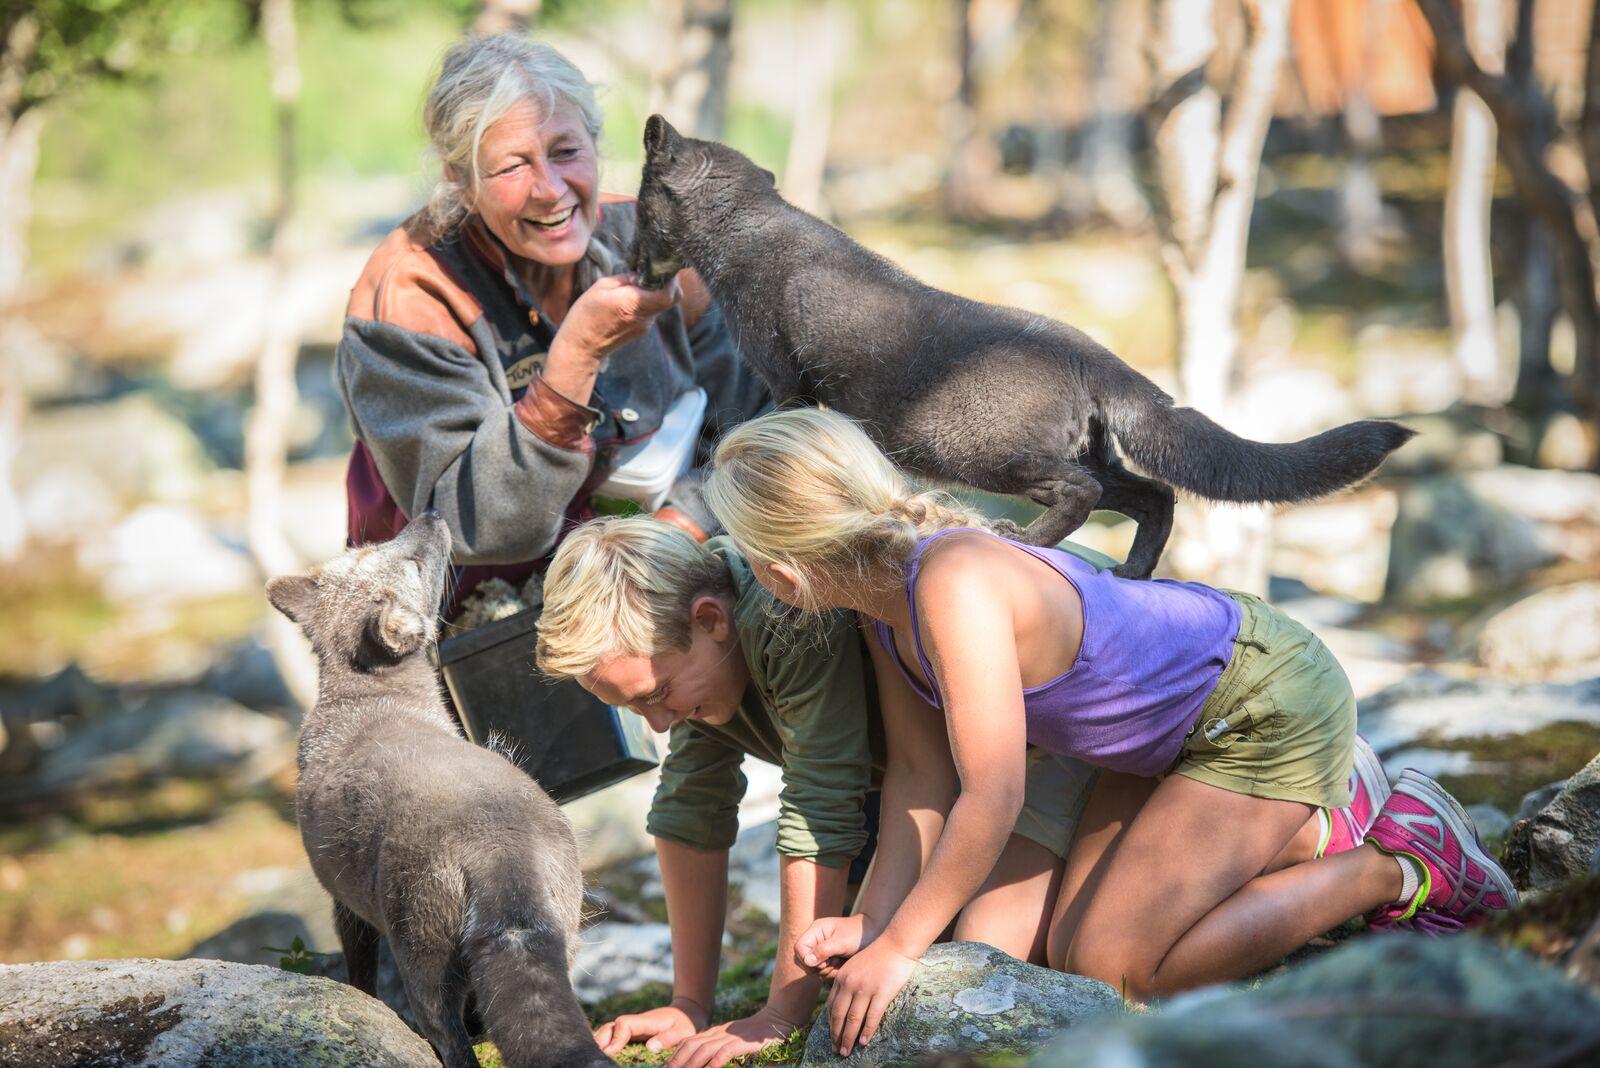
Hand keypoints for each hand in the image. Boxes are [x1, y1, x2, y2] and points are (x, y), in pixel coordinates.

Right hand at [549, 272, 680, 368]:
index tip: (659, 267)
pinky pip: (653, 310)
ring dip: (657, 290)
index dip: (669, 278)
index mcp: (632, 304)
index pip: (667, 293)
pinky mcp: (642, 329)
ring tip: (638, 284)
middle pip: (673, 298)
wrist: (582, 347)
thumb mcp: (601, 287)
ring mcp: (646, 326)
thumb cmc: (586, 315)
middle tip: (653, 271)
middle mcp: (644, 317)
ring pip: (664, 304)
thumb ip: (626, 278)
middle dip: (669, 282)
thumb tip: (642, 272)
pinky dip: (648, 300)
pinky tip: (633, 297)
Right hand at [593, 998, 707, 1055]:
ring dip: (600, 1042)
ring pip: (609, 1032)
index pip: (624, 1024)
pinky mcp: (630, 1035)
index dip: (616, 1036)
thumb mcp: (682, 1031)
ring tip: (593, 1056)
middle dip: (600, 1039)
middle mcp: (634, 1023)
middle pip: (610, 1027)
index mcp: (645, 1021)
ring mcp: (631, 1029)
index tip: (611, 1051)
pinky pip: (613, 1037)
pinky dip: (605, 1044)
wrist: (685, 1014)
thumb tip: (650, 1047)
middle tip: (593, 1056)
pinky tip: (601, 1055)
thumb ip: (667, 1038)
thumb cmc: (684, 1024)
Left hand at [665, 1006, 801, 1067]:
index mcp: (714, 1033)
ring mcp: (730, 1037)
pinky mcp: (742, 1043)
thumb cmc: (753, 1034)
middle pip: (691, 1045)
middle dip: (677, 1060)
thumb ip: (716, 1048)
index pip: (688, 1042)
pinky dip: (714, 1062)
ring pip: (704, 1050)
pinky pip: (724, 1052)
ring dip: (691, 1064)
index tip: (666, 1066)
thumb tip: (703, 1061)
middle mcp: (718, 1034)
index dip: (674, 1054)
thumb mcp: (730, 1039)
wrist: (776, 1019)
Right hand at [794, 913, 878, 978]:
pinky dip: (832, 974)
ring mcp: (821, 951)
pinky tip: (843, 967)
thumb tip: (807, 961)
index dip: (807, 959)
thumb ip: (824, 950)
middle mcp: (816, 940)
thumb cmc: (860, 934)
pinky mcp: (828, 960)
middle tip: (834, 964)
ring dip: (826, 971)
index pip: (799, 948)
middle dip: (817, 967)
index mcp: (816, 930)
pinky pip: (822, 973)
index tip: (824, 962)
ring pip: (812, 970)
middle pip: (802, 961)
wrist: (875, 936)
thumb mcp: (843, 942)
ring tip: (841, 964)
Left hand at [826, 940, 917, 1057]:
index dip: (830, 1024)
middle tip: (835, 1050)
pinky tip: (864, 1042)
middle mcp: (850, 984)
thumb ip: (848, 983)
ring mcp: (866, 989)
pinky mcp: (881, 992)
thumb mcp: (855, 966)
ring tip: (845, 1052)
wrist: (896, 944)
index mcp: (842, 978)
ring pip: (853, 1019)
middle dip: (836, 1036)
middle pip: (839, 1015)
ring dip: (848, 1038)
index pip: (831, 1006)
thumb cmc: (878, 955)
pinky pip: (872, 1017)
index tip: (831, 1036)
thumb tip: (845, 1005)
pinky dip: (867, 1031)